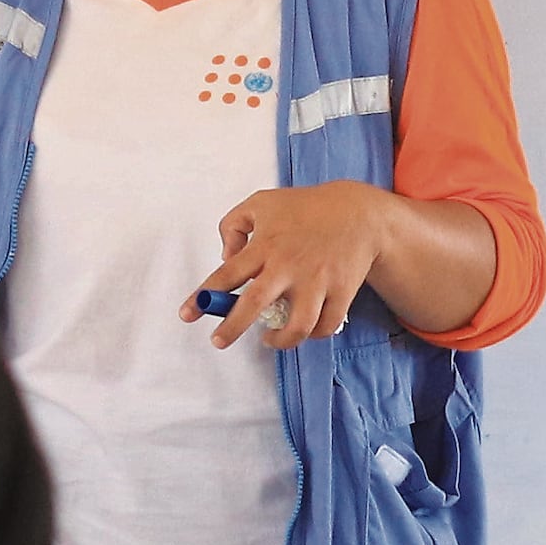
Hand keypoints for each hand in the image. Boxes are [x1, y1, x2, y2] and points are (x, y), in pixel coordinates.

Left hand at [195, 182, 398, 348]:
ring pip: (297, 326)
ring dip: (280, 341)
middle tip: (219, 341)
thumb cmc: (305, 208)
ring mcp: (317, 281)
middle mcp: (289, 265)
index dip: (203, 297)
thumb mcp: (261, 203)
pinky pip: (324, 326)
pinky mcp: (342, 292)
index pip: (227, 273)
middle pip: (255, 304)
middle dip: (232, 327)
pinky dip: (312, 335)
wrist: (359, 213)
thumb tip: (226, 258)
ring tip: (269, 339)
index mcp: (266, 244)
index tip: (186, 314)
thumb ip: (232, 226)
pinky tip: (301, 330)